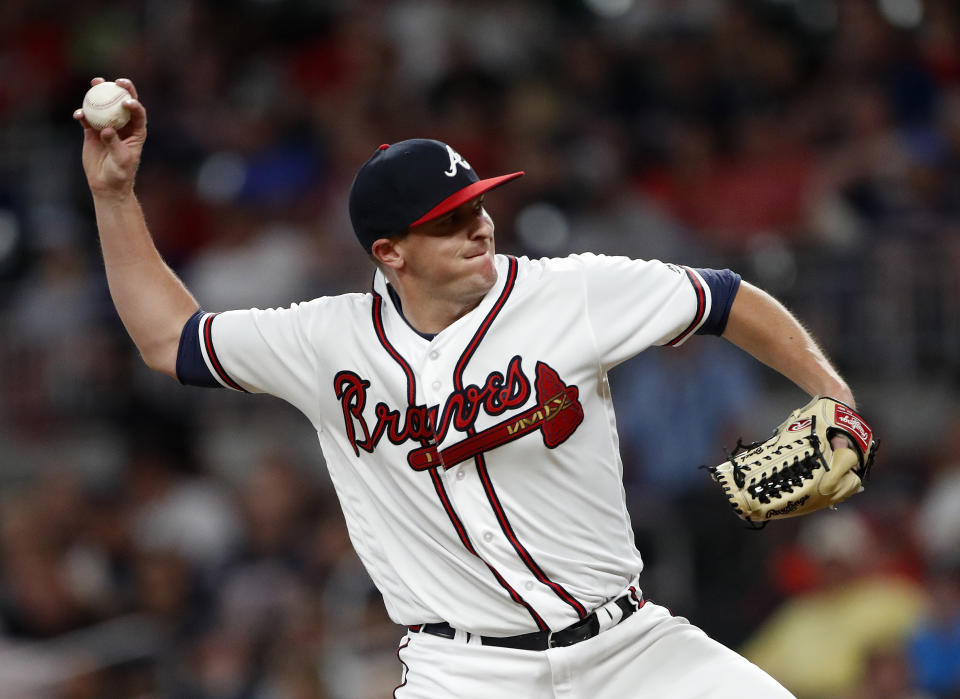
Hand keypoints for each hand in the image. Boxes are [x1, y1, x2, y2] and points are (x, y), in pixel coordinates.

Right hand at [74, 77, 146, 196]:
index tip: (126, 101)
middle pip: (122, 102)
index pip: (138, 113)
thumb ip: (114, 143)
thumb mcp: (121, 160)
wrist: (106, 184)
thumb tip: (106, 129)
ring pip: (103, 106)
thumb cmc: (120, 174)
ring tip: (94, 84)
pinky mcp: (92, 131)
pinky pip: (87, 118)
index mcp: (136, 131)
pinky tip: (78, 114)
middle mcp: (123, 125)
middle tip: (113, 81)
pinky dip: (83, 114)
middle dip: (120, 88)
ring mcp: (107, 126)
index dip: (134, 104)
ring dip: (98, 93)